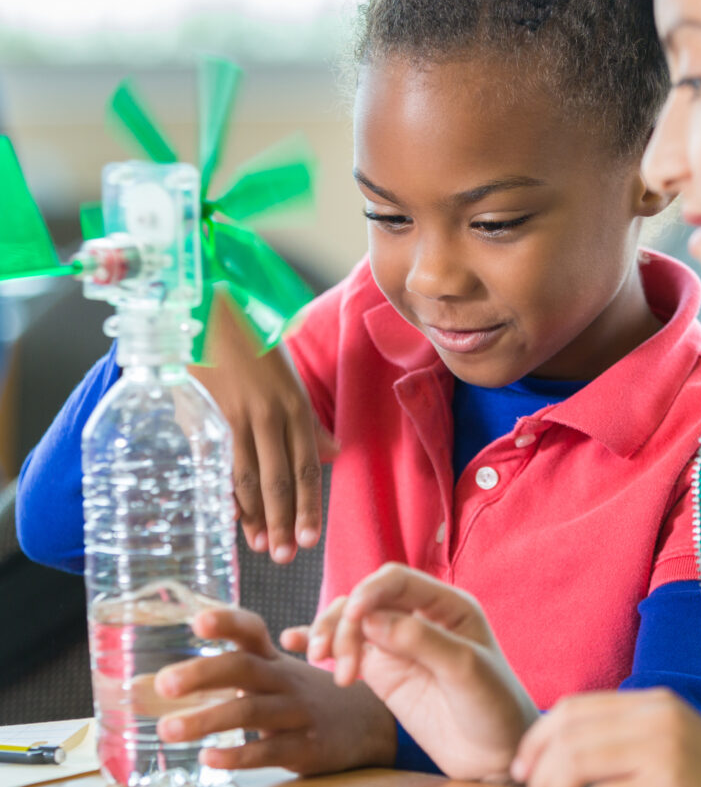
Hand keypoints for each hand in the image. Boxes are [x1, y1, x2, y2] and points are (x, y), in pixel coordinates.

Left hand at [154, 607, 394, 773]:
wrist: (369, 724)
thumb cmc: (309, 695)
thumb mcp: (281, 672)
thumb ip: (241, 661)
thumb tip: (175, 655)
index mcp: (275, 659)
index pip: (252, 631)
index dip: (227, 623)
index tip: (197, 622)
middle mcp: (285, 679)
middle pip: (245, 668)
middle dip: (204, 673)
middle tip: (165, 682)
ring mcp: (298, 712)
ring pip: (252, 711)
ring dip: (208, 719)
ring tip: (167, 730)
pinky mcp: (308, 747)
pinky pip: (270, 749)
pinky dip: (239, 755)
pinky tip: (208, 759)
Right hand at [190, 292, 338, 562]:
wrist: (208, 306)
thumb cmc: (250, 340)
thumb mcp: (287, 376)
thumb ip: (307, 419)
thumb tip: (329, 453)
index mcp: (294, 405)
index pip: (306, 465)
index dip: (309, 504)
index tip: (309, 539)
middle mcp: (272, 414)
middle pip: (281, 478)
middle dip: (284, 521)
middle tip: (285, 557)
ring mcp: (240, 415)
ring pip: (251, 476)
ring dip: (256, 515)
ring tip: (260, 548)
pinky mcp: (210, 413)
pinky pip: (220, 462)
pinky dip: (226, 492)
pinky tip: (229, 517)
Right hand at [284, 563, 538, 781]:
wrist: (495, 754)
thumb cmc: (494, 706)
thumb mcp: (465, 670)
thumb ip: (421, 641)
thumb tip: (373, 620)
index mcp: (447, 604)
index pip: (397, 580)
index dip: (370, 590)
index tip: (354, 616)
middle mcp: (419, 616)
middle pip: (368, 598)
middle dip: (344, 620)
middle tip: (331, 657)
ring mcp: (399, 644)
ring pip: (353, 621)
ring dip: (331, 632)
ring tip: (322, 662)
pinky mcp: (384, 671)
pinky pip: (348, 649)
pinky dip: (323, 643)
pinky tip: (295, 642)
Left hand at [511, 689, 700, 786]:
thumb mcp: (672, 751)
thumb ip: (624, 745)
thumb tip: (551, 761)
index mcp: (657, 706)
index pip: (575, 708)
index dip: (537, 739)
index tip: (522, 771)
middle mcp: (660, 720)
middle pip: (570, 736)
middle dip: (538, 770)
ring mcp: (666, 754)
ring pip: (576, 765)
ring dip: (552, 786)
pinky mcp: (669, 784)